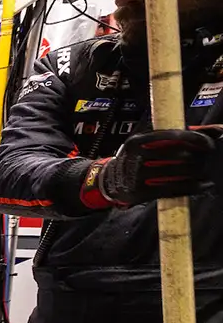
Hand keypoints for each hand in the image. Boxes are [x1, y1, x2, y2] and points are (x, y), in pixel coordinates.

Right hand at [94, 129, 214, 204]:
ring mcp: (138, 175)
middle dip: (199, 159)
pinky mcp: (141, 192)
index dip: (196, 139)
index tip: (209, 144)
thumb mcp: (149, 142)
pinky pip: (173, 189)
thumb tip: (217, 130)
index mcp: (139, 140)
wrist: (109, 180)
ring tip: (204, 173)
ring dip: (197, 174)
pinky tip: (202, 185)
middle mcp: (137, 156)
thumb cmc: (136, 158)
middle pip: (180, 156)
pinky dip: (192, 188)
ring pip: (179, 173)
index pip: (174, 136)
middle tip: (204, 161)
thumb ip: (180, 136)